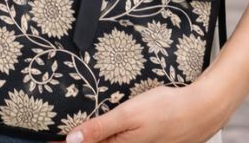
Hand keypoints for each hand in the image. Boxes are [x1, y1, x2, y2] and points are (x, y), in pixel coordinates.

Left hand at [53, 79, 235, 142]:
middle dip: (78, 140)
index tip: (48, 140)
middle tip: (61, 134)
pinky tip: (103, 128)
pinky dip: (107, 136)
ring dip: (93, 138)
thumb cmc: (166, 109)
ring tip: (77, 132)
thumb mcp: (128, 114)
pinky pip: (119, 140)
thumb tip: (71, 141)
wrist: (200, 110)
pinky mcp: (144, 141)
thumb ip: (100, 128)